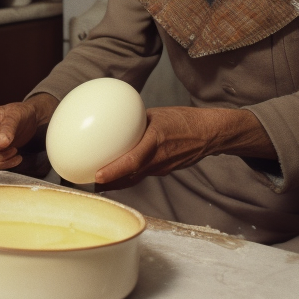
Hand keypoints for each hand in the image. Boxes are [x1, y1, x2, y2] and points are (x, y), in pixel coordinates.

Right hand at [0, 93, 58, 169]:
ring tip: (17, 154)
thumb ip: (8, 128)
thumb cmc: (21, 114)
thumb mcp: (16, 117)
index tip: (8, 144)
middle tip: (15, 150)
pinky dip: (4, 165)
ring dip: (3, 162)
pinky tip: (16, 159)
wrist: (28, 119)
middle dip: (0, 155)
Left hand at [95, 106, 275, 187]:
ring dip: (116, 182)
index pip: (133, 160)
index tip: (97, 176)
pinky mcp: (164, 170)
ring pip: (135, 178)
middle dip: (109, 183)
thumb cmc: (183, 119)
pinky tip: (116, 173)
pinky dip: (128, 176)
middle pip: (130, 176)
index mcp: (156, 141)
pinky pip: (142, 174)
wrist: (210, 134)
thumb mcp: (157, 114)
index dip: (114, 171)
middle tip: (88, 183)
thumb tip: (112, 119)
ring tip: (97, 183)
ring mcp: (162, 167)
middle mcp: (159, 159)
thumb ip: (136, 120)